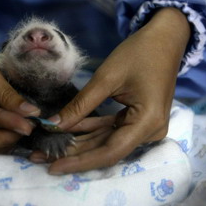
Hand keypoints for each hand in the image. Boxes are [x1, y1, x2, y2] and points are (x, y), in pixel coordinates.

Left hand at [43, 8, 190, 173]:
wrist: (165, 39)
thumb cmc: (139, 53)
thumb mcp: (106, 78)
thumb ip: (80, 106)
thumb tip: (53, 126)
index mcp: (147, 123)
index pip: (109, 152)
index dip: (80, 161)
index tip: (52, 167)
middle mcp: (150, 132)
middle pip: (107, 150)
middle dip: (73, 153)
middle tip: (41, 157)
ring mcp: (146, 127)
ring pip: (107, 141)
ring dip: (79, 142)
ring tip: (48, 148)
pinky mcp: (139, 120)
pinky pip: (112, 130)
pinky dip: (91, 129)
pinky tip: (68, 130)